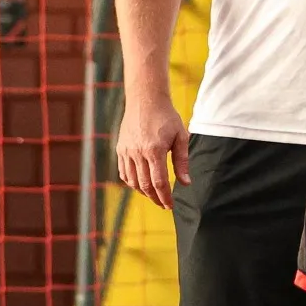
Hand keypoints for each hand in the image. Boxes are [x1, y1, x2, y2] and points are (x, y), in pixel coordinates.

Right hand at [115, 91, 190, 209]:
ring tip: (154, 196)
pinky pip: (123, 172)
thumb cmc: (167, 117)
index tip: (170, 206)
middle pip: (145, 185)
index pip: (159, 182)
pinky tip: (141, 185)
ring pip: (132, 181)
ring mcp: (126, 151)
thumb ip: (182, 162)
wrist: (145, 100)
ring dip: (143, 192)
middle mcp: (137, 153)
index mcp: (154, 150)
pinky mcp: (120, 149)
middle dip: (155, 198)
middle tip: (164, 205)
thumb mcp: (180, 137)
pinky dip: (131, 182)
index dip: (165, 197)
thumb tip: (186, 183)